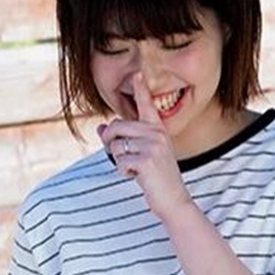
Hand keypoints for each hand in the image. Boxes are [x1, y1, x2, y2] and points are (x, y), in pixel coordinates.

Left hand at [98, 73, 191, 220]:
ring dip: (119, 160)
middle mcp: (157, 133)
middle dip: (110, 143)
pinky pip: (119, 162)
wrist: (173, 201)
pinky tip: (138, 177)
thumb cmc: (157, 178)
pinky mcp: (147, 161)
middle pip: (116, 127)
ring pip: (115, 146)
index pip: (147, 105)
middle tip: (123, 157)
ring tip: (136, 169)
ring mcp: (153, 146)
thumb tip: (100, 127)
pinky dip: (123, 172)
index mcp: (157, 129)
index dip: (141, 89)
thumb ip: (122, 139)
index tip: (137, 73)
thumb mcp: (142, 154)